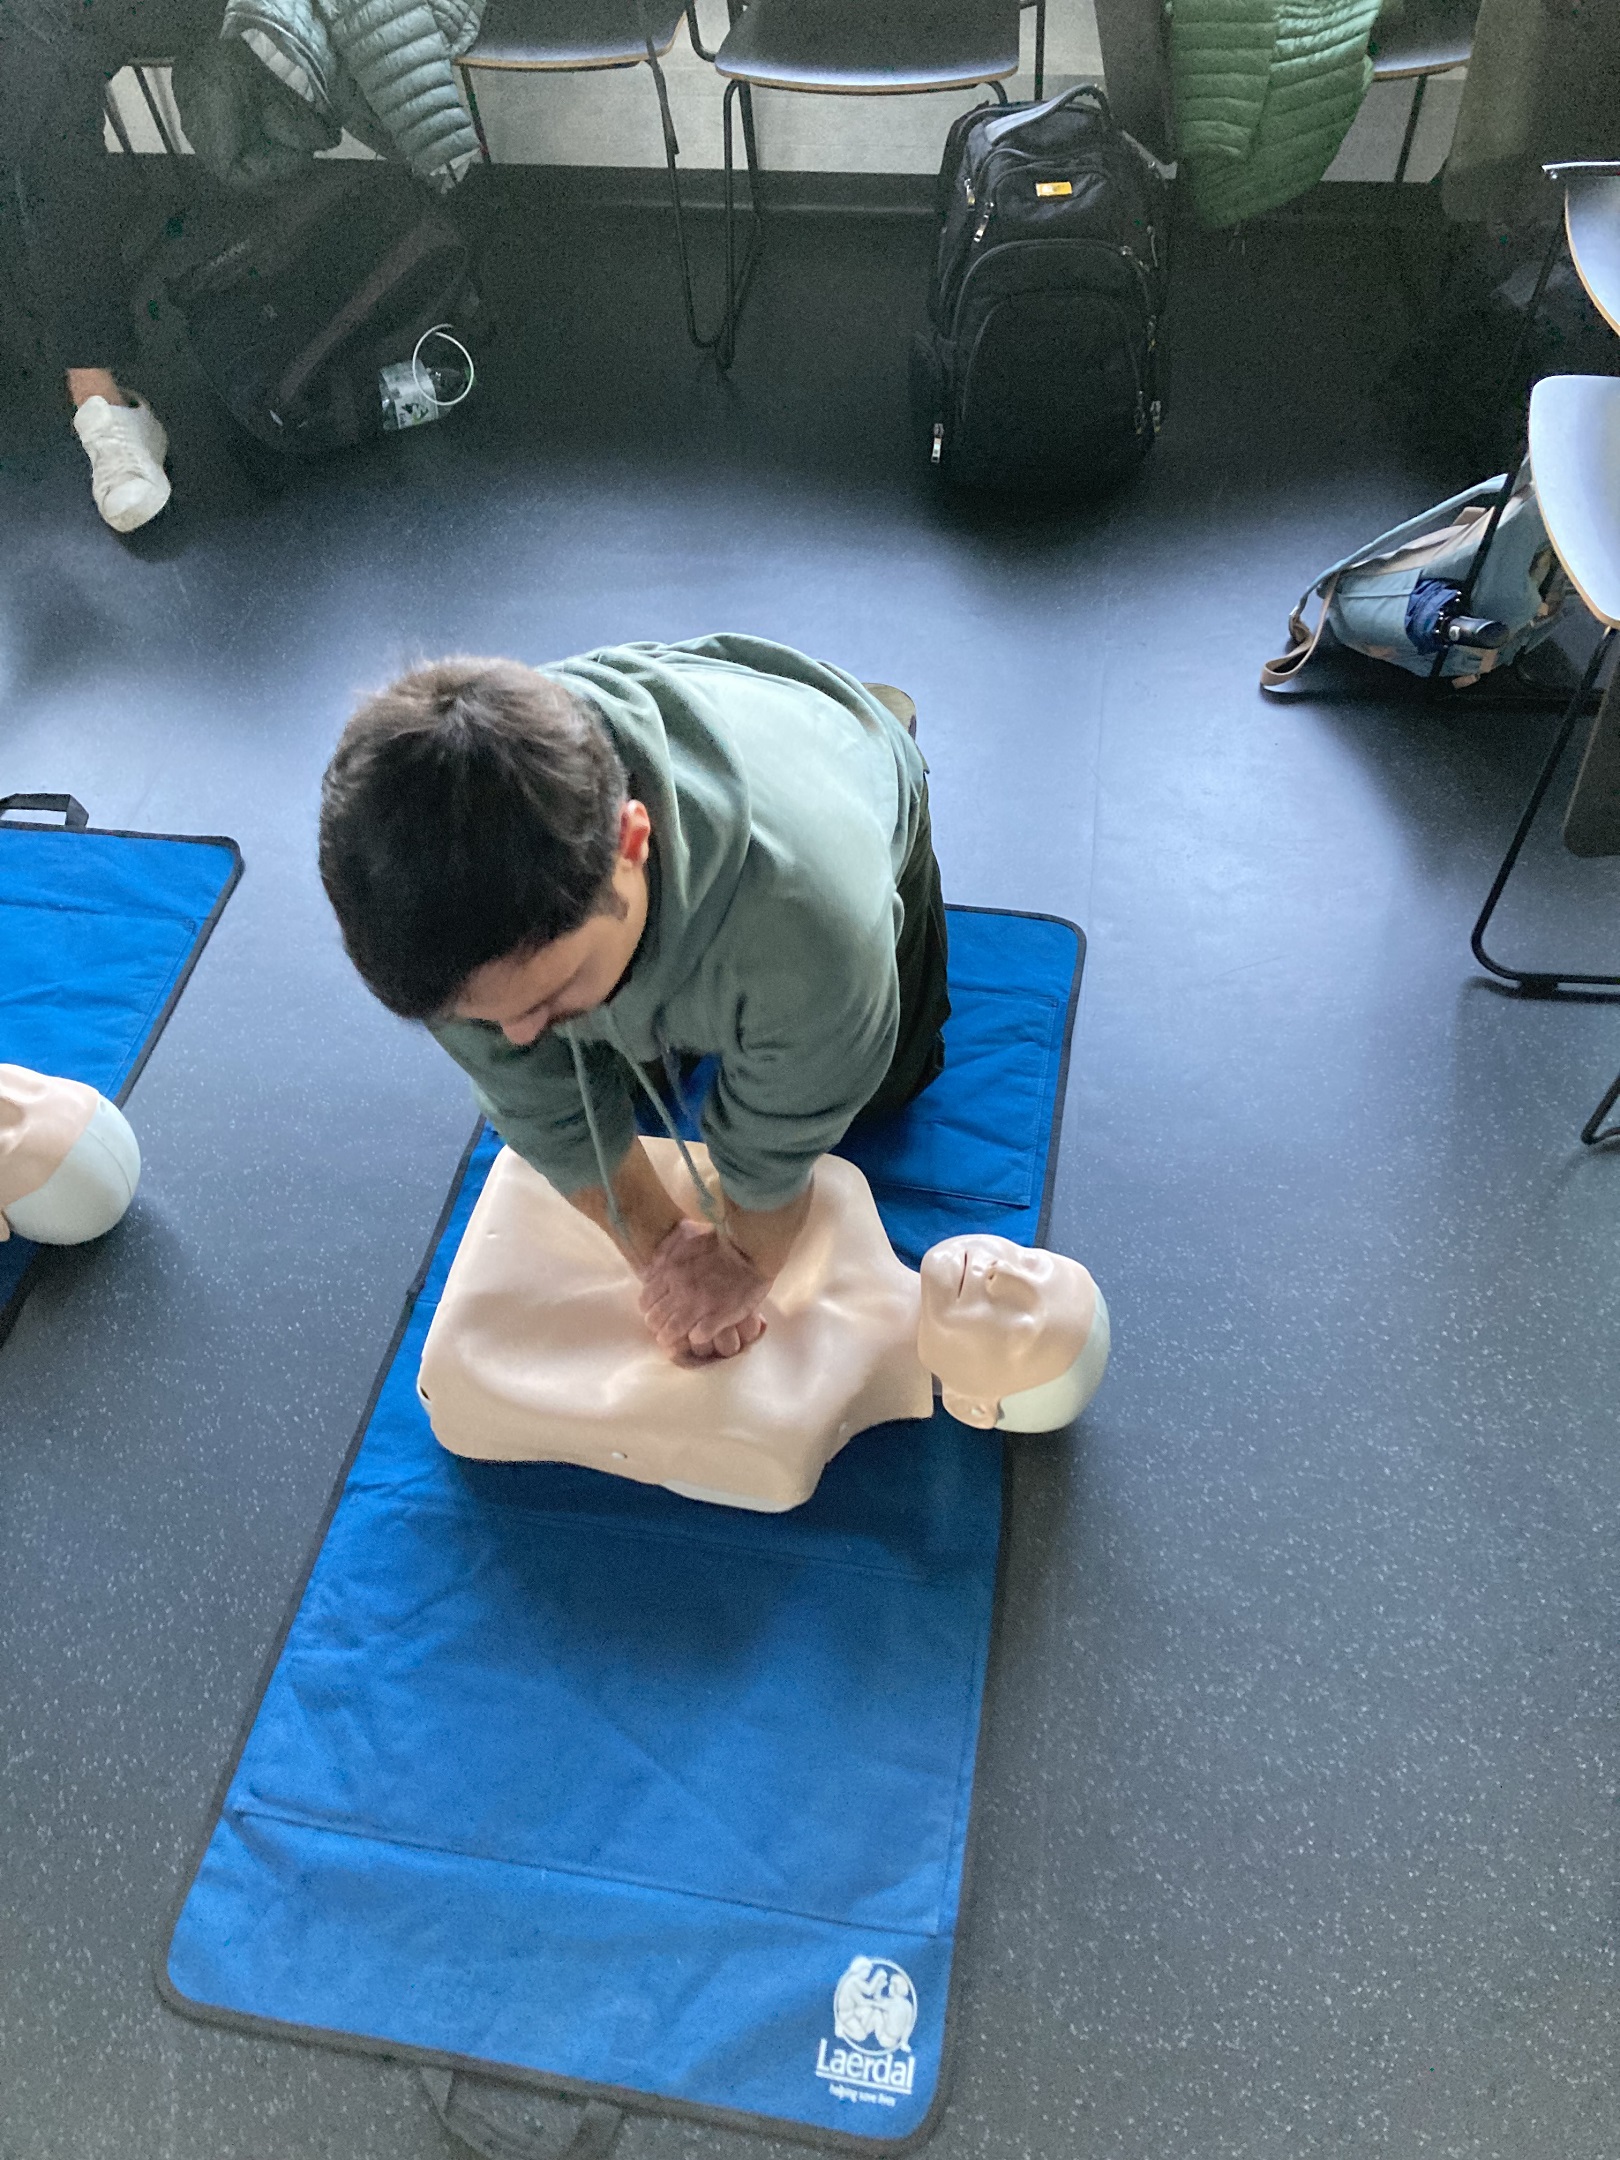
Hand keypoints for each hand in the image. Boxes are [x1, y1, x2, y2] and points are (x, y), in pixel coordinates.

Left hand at [639, 1218, 767, 1360]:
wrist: (750, 1248)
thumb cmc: (720, 1240)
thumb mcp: (685, 1235)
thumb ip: (666, 1248)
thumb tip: (653, 1262)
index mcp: (669, 1271)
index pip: (645, 1301)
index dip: (649, 1309)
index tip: (656, 1311)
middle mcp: (680, 1291)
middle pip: (654, 1319)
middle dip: (657, 1325)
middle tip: (663, 1328)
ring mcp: (699, 1306)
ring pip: (672, 1332)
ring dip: (672, 1337)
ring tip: (675, 1339)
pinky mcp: (718, 1317)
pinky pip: (697, 1337)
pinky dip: (696, 1337)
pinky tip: (699, 1333)